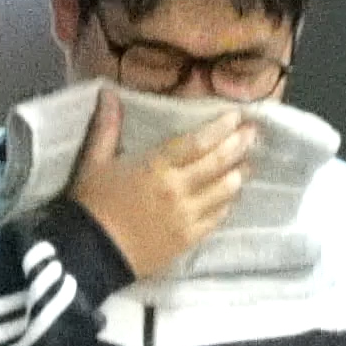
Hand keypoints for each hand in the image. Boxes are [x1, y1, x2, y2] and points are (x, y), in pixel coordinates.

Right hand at [66, 94, 254, 280]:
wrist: (91, 253)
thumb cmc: (92, 204)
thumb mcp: (94, 161)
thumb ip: (107, 127)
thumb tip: (109, 92)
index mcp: (156, 166)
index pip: (197, 142)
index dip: (220, 128)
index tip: (237, 117)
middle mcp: (178, 189)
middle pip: (217, 163)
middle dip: (239, 146)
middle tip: (254, 133)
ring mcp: (187, 216)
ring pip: (223, 191)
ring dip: (238, 175)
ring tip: (248, 164)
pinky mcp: (188, 239)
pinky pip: (217, 218)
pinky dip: (227, 205)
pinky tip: (232, 197)